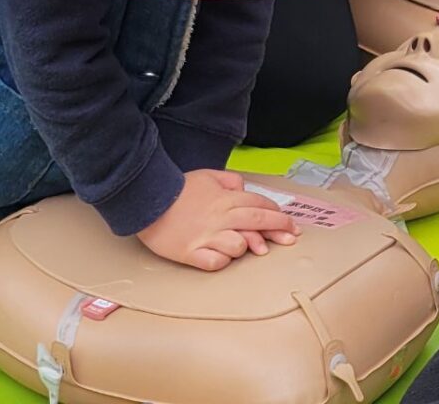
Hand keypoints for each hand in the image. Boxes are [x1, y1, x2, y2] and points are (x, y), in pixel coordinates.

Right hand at [135, 171, 299, 271]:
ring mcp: (205, 237)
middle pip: (257, 221)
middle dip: (279, 228)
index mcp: (224, 198)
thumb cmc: (177, 189)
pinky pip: (216, 263)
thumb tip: (244, 188)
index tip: (288, 221)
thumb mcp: (207, 176)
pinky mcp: (191, 253)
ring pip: (239, 246)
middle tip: (291, 236)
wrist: (147, 200)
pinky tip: (221, 256)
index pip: (258, 204)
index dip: (276, 213)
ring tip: (242, 246)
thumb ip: (229, 181)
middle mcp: (219, 217)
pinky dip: (222, 261)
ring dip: (245, 246)